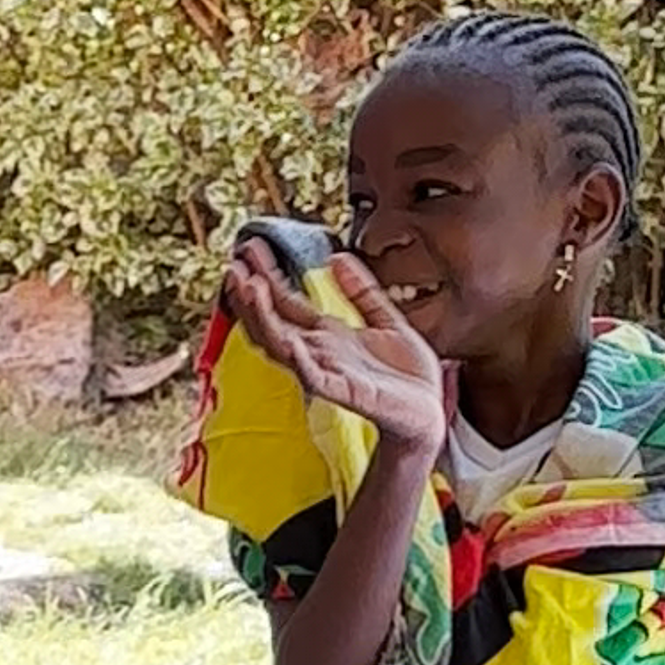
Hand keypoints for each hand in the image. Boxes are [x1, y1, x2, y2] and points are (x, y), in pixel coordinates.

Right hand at [224, 232, 445, 462]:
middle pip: (272, 323)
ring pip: (282, 346)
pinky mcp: (346, 392)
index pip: (286, 303)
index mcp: (328, 336)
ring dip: (263, 319)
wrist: (430, 415)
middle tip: (234, 266)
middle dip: (251, 296)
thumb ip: (362, 291)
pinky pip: (314, 377)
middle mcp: (320, 353)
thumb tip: (338, 257)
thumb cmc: (408, 378)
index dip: (267, 276)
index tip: (249, 249)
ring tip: (250, 289)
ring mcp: (328, 372)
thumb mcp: (387, 321)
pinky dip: (299, 359)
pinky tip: (288, 340)